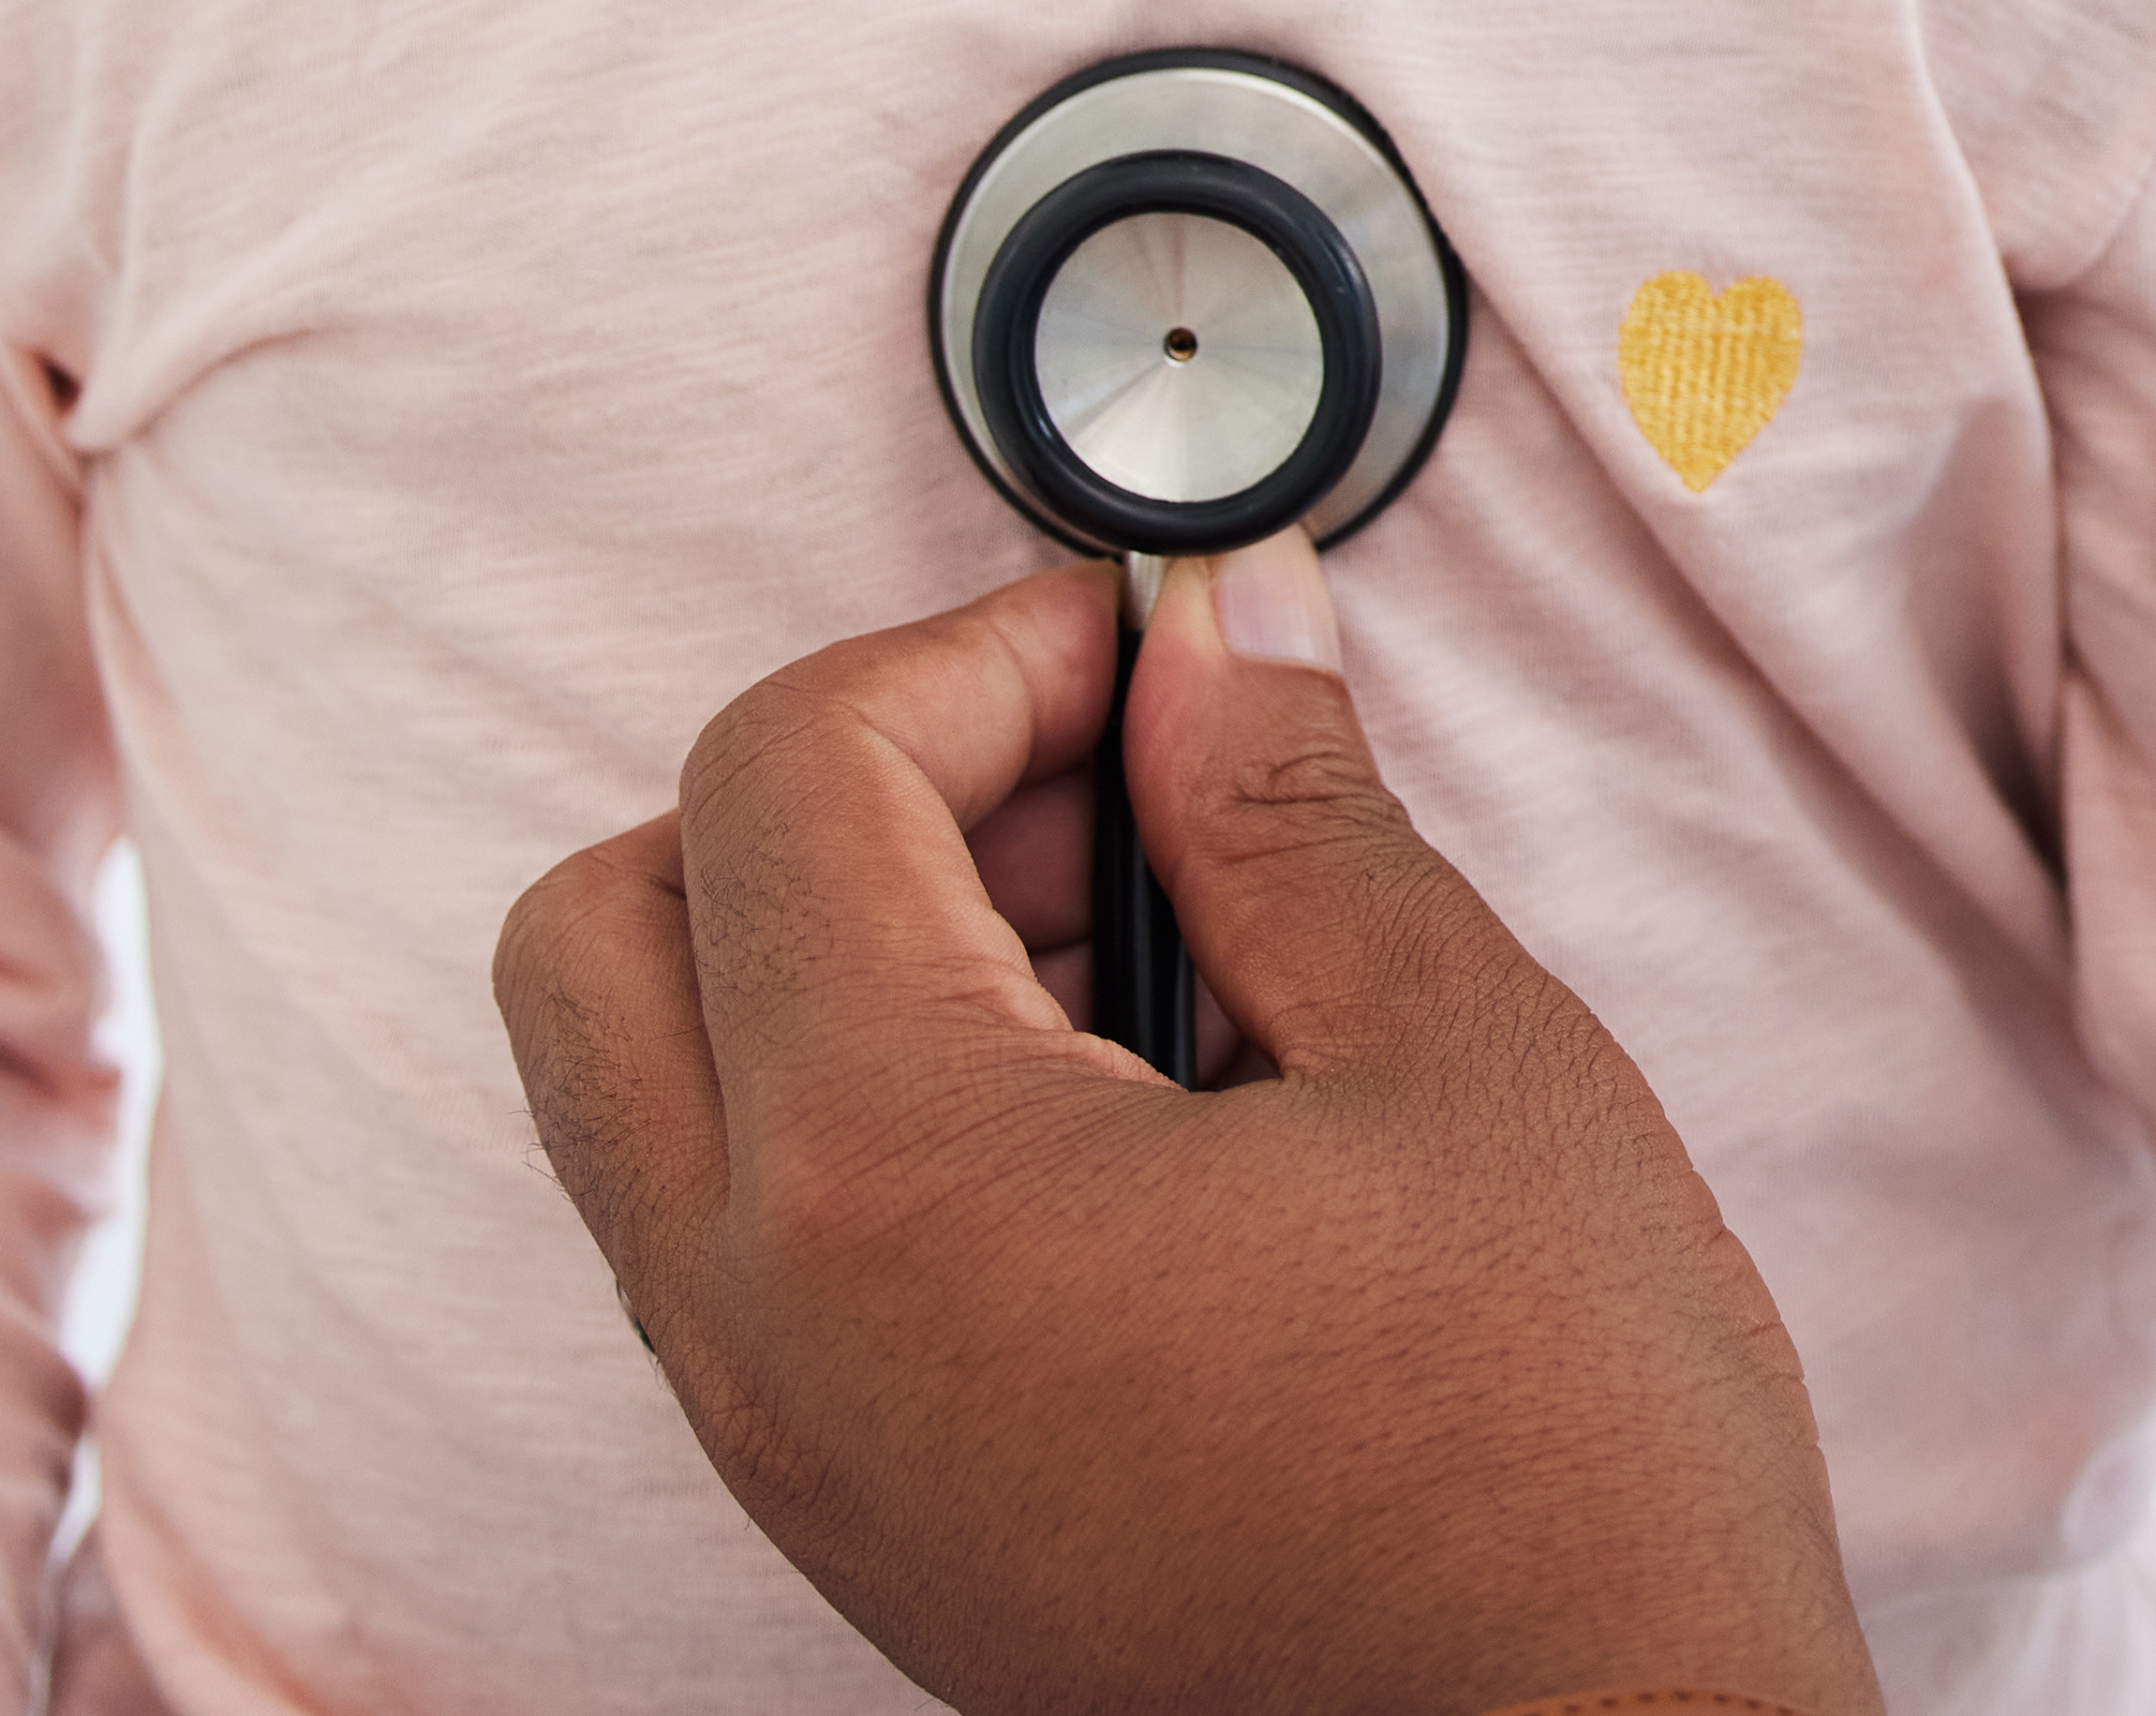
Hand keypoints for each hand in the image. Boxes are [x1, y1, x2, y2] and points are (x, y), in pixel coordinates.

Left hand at [490, 540, 1873, 1715]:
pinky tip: (1120, 1106)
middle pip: (604, 933)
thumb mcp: (1452, 1055)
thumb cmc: (1552, 1455)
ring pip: (650, 1095)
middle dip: (825, 797)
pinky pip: (739, 1246)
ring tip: (1134, 953)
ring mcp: (787, 1445)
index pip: (784, 782)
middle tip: (1081, 789)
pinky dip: (860, 1114)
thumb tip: (1212, 640)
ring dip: (832, 955)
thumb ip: (1284, 813)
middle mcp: (765, 1328)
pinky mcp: (851, 1516)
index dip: (975, 654)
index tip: (1141, 650)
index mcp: (887, 1181)